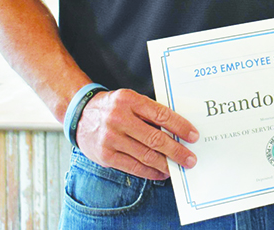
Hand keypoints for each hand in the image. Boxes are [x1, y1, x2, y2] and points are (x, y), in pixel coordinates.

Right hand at [74, 88, 198, 179]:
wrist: (80, 115)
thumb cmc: (113, 107)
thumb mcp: (130, 100)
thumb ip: (150, 111)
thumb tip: (177, 130)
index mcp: (129, 100)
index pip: (161, 115)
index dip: (180, 126)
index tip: (193, 136)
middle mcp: (119, 118)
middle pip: (155, 138)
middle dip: (176, 150)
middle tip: (190, 159)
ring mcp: (111, 138)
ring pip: (145, 155)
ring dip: (165, 164)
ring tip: (178, 167)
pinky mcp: (105, 156)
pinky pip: (133, 167)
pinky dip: (150, 172)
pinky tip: (161, 173)